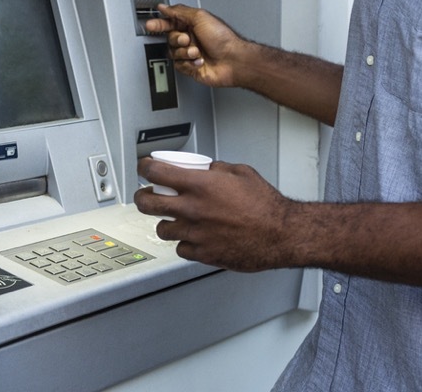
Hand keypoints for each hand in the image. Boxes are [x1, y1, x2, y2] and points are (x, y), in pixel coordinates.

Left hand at [133, 157, 295, 272]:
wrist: (280, 234)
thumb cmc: (266, 205)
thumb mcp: (242, 172)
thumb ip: (218, 169)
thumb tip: (208, 169)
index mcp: (200, 185)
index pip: (156, 172)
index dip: (144, 168)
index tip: (144, 168)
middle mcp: (192, 209)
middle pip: (147, 203)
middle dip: (142, 197)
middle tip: (145, 195)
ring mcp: (195, 233)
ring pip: (161, 229)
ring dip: (163, 222)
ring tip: (171, 219)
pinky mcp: (202, 254)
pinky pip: (180, 249)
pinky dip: (183, 243)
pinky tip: (190, 237)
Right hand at [144, 3, 248, 87]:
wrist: (233, 61)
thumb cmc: (223, 39)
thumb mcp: (200, 17)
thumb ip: (179, 11)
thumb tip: (164, 7)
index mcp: (192, 24)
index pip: (170, 22)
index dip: (159, 23)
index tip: (151, 25)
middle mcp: (191, 38)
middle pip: (170, 38)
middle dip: (177, 39)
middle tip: (187, 39)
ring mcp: (191, 53)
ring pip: (173, 53)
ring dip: (185, 52)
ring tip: (197, 52)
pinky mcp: (191, 67)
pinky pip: (179, 65)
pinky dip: (189, 63)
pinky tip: (200, 60)